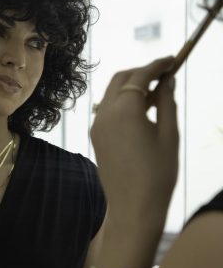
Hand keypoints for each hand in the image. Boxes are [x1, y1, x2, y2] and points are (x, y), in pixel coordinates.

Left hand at [90, 57, 178, 226]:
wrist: (133, 208)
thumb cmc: (158, 174)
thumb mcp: (169, 136)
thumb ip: (166, 103)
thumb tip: (166, 81)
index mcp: (124, 110)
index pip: (140, 75)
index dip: (157, 64)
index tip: (173, 59)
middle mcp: (104, 114)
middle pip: (120, 79)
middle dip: (141, 72)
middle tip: (164, 75)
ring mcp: (96, 126)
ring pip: (111, 93)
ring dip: (131, 86)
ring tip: (155, 93)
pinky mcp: (95, 136)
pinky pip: (107, 109)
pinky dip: (122, 102)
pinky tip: (140, 111)